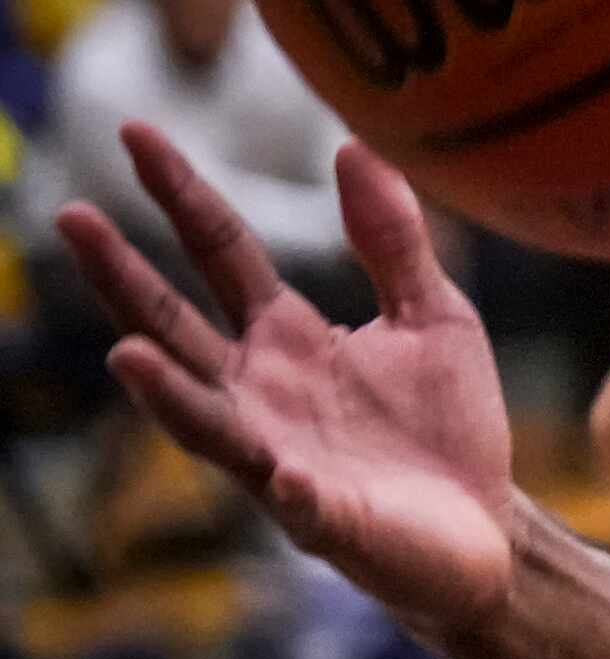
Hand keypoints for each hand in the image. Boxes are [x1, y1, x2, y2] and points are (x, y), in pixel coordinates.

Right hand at [55, 124, 517, 633]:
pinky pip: (294, 502)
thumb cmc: (447, 425)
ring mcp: (278, 456)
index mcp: (287, 336)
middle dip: (123, 276)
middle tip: (72, 215)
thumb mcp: (433, 313)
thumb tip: (352, 145)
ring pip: (206, 421)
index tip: (136, 131)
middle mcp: (261, 392)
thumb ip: (393, 239)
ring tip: (127, 354)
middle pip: (176, 324)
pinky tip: (282, 475)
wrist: (487, 528)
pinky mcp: (322, 518)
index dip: (180, 193)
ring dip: (167, 393)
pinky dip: (284, 486)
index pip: (219, 251)